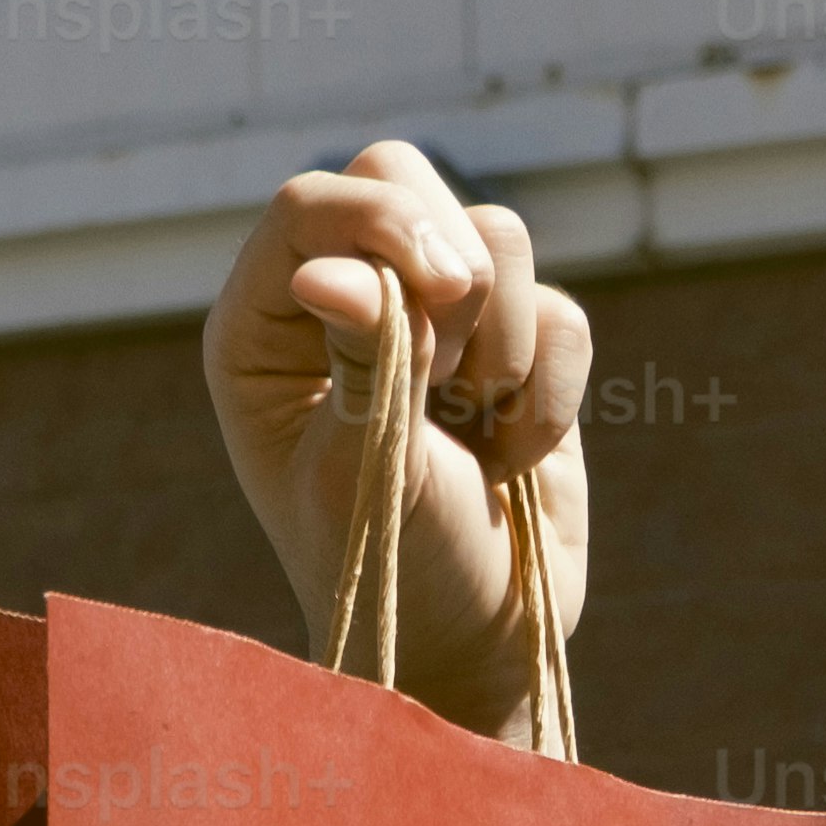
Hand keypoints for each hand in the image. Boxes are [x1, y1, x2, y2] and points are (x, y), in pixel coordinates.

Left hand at [205, 140, 593, 738]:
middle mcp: (342, 305)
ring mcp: (435, 321)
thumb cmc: (391, 574)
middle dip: (451, 273)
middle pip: (403, 179)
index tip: (442, 290)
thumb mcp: (364, 476)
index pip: (313, 207)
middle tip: (454, 369)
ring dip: (504, 347)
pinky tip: (513, 456)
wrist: (472, 646)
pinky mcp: (517, 349)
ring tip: (475, 433)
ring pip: (497, 236)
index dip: (383, 225)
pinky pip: (561, 311)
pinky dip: (550, 392)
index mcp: (264, 330)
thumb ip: (361, 365)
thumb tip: (328, 273)